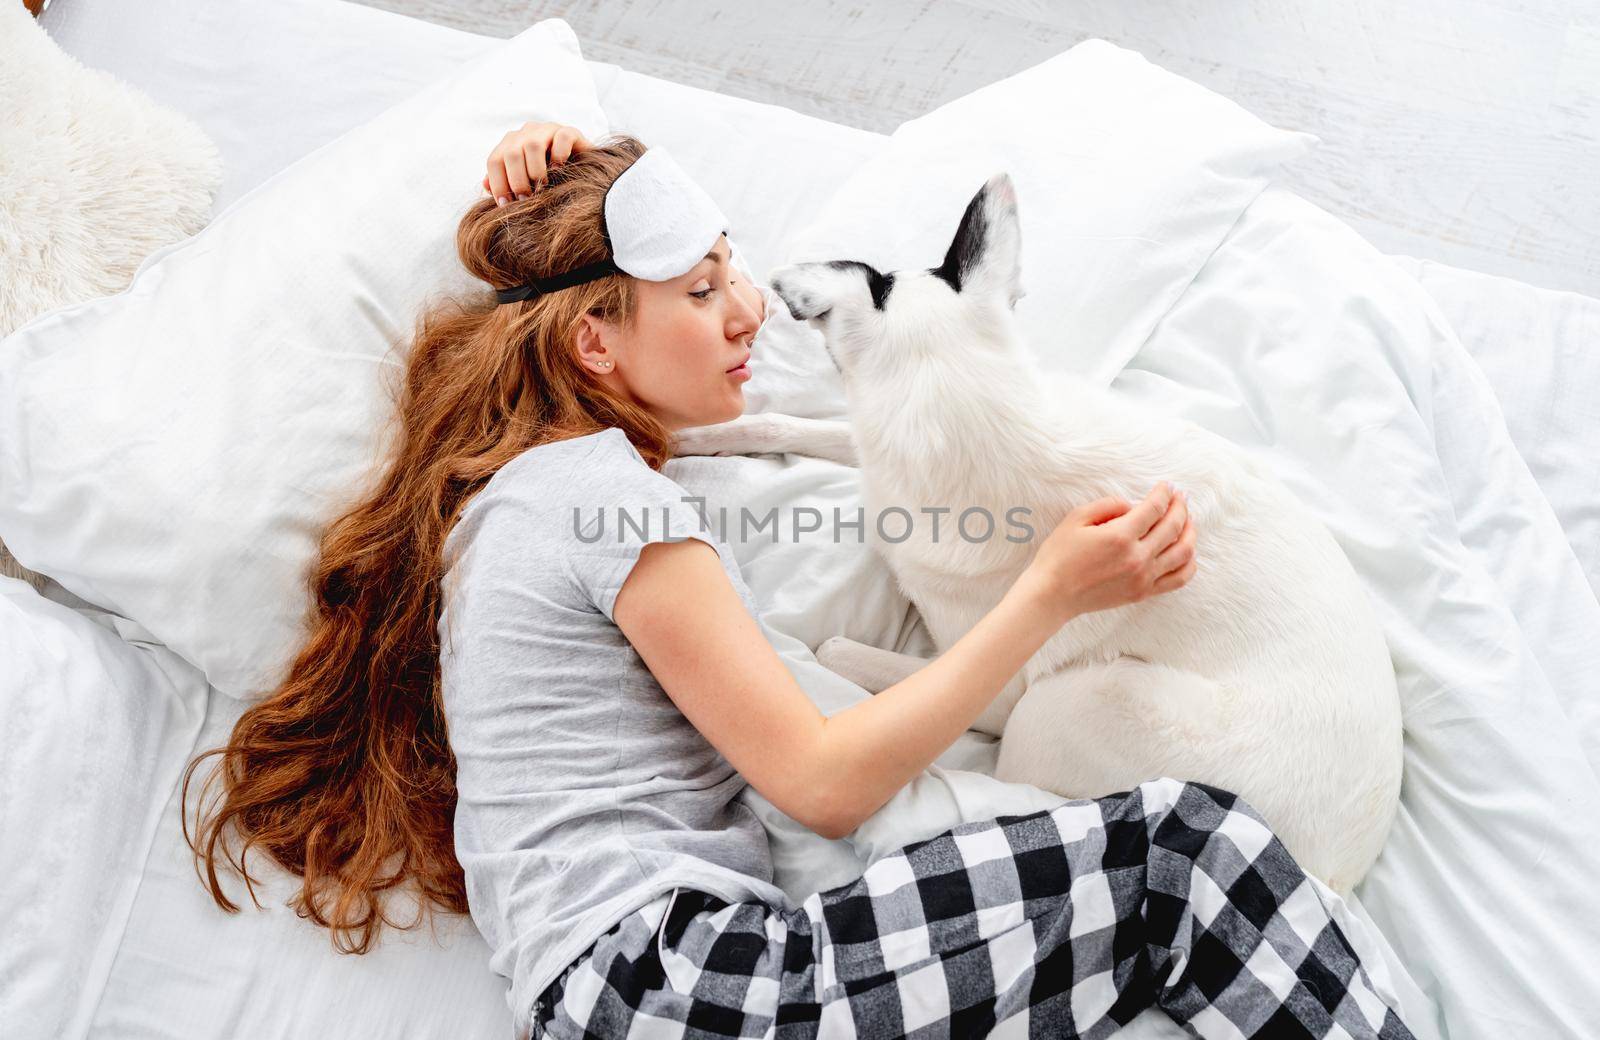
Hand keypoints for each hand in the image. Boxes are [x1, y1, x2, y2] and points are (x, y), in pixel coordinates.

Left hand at [483, 122, 594, 205]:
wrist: (582, 169)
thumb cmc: (549, 179)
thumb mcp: (524, 182)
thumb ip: (504, 182)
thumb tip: (485, 185)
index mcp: (511, 144)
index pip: (494, 160)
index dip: (498, 184)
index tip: (506, 205)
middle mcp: (526, 133)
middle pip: (511, 153)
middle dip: (517, 181)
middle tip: (526, 199)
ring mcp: (547, 130)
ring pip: (532, 145)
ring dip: (536, 172)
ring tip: (543, 187)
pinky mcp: (569, 131)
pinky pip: (561, 138)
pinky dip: (559, 156)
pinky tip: (561, 170)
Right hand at [1022, 481, 1196, 621]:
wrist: (1052, 595)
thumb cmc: (1059, 556)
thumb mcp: (1075, 518)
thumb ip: (1108, 505)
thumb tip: (1133, 505)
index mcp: (1120, 537)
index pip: (1154, 508)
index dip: (1164, 493)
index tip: (1167, 486)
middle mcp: (1137, 558)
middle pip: (1173, 527)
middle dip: (1180, 507)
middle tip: (1180, 497)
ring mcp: (1143, 578)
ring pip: (1183, 552)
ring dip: (1190, 532)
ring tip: (1188, 521)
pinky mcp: (1143, 593)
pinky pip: (1179, 579)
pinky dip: (1189, 563)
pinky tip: (1187, 552)